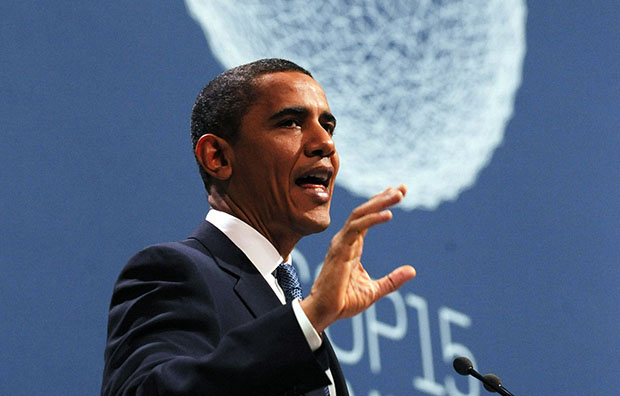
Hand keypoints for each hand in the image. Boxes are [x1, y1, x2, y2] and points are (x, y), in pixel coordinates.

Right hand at [300, 185, 415, 332]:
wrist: (326, 312)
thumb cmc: (344, 301)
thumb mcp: (375, 290)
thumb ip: (393, 279)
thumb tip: (412, 270)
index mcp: (353, 246)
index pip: (368, 219)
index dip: (382, 204)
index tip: (399, 193)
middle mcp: (346, 240)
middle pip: (364, 211)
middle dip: (382, 197)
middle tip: (402, 188)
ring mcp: (341, 243)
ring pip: (360, 214)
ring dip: (379, 203)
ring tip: (398, 195)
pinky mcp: (340, 249)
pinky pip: (356, 228)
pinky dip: (372, 219)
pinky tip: (388, 214)